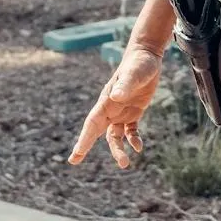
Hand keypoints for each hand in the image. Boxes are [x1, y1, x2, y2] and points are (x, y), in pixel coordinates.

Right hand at [68, 42, 163, 169]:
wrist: (146, 56)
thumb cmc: (138, 63)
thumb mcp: (134, 74)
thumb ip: (125, 84)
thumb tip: (116, 96)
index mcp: (106, 101)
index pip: (92, 123)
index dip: (84, 139)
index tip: (76, 153)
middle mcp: (110, 108)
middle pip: (96, 131)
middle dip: (85, 145)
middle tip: (74, 161)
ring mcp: (121, 111)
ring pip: (114, 136)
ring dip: (117, 150)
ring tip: (124, 164)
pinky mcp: (133, 112)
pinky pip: (130, 131)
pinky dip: (133, 140)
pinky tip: (138, 148)